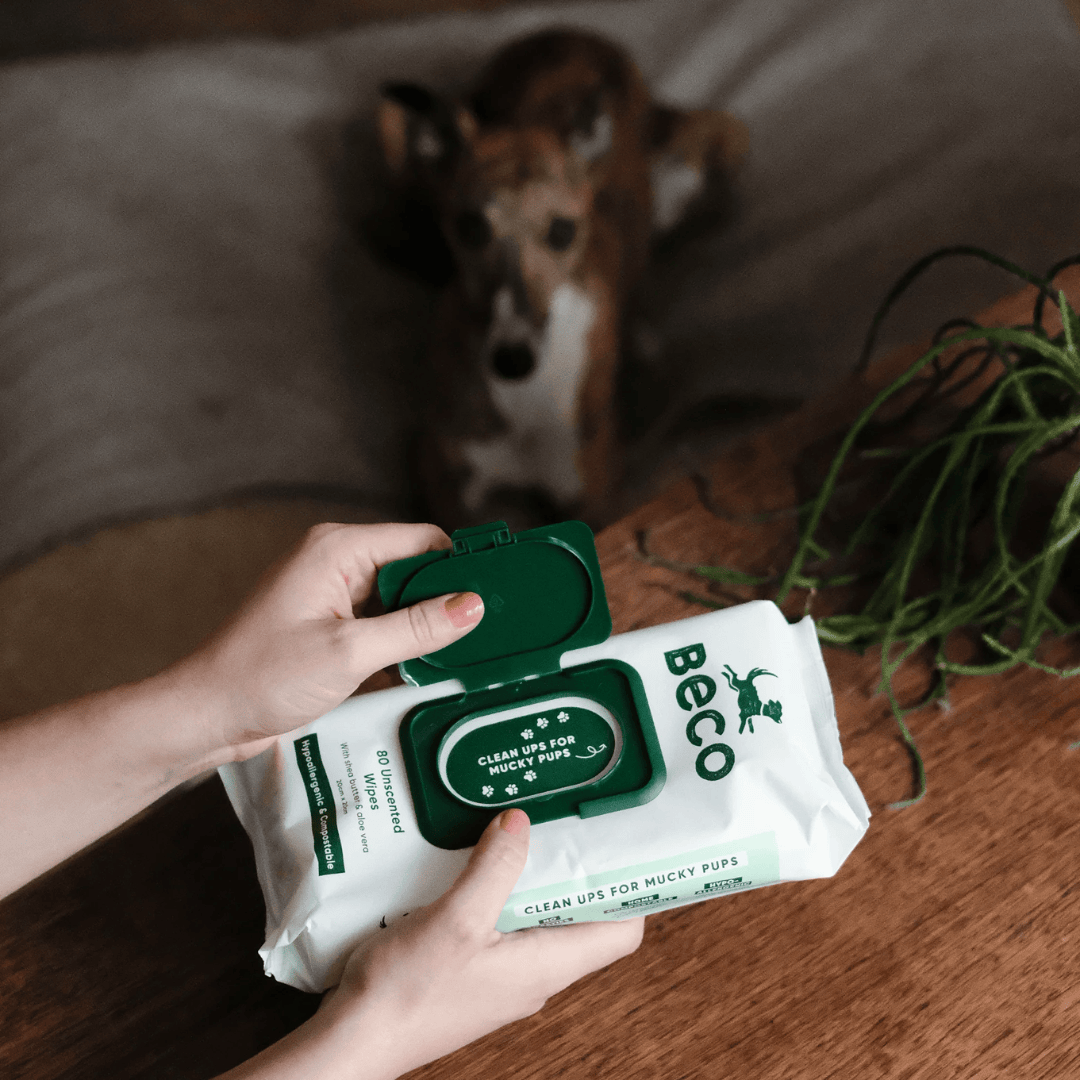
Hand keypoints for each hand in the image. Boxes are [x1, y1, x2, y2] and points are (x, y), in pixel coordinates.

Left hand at [180, 522, 483, 761]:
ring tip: (463, 656)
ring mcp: (332, 596)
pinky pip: (382, 625)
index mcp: (338, 550)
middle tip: (487, 634)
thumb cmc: (261, 677)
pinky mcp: (330, 626)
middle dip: (446, 602)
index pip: (421, 541)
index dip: (461, 566)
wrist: (207, 715)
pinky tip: (426, 673)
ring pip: (401, 601)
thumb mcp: (349, 653)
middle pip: (415, 570)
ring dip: (425, 629)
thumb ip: (416, 628)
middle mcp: (337, 563)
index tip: (499, 594)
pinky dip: (403, 646)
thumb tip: (473, 606)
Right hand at [320, 810, 643, 1077]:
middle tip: (562, 821)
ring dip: (530, 878)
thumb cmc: (407, 993)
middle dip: (573, 869)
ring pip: (537, 919)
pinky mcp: (473, 973)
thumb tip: (522, 822)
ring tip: (516, 833)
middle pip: (580, 919)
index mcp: (547, 966)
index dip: (628, 888)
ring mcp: (503, 977)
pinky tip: (471, 866)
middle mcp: (534, 975)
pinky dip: (497, 893)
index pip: (621, 931)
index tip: (619, 842)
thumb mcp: (457, 918)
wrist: (354, 1041)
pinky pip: (502, 926)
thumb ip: (496, 867)